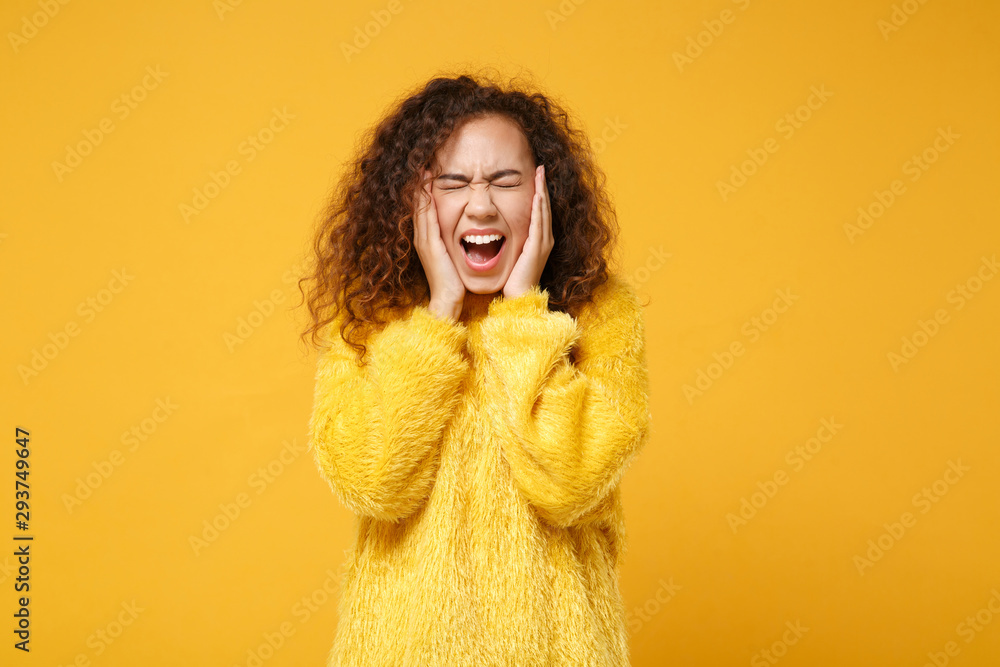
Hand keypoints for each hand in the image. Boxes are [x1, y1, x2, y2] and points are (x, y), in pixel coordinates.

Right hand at [413, 170, 464, 315]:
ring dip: (420, 189)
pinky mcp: (429, 245)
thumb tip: (463, 232)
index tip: (428, 172)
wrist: (448, 301)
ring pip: (419, 208)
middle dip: (419, 185)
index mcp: (428, 240)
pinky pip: (425, 218)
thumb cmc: (454, 282)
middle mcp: (422, 238)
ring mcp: (424, 241)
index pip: (424, 210)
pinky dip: (424, 201)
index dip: (424, 192)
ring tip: (423, 169)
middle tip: (422, 163)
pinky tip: (427, 187)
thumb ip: (453, 244)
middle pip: (418, 205)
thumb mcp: (452, 257)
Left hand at [503, 164, 551, 298]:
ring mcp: (543, 242)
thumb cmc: (513, 280)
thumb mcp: (513, 256)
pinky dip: (539, 207)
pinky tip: (537, 194)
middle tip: (540, 168)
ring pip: (544, 211)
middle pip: (544, 207)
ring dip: (542, 191)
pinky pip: (539, 223)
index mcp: (538, 240)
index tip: (535, 176)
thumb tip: (500, 231)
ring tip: (540, 174)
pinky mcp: (538, 247)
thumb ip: (511, 243)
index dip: (538, 193)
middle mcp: (545, 239)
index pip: (539, 211)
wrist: (519, 298)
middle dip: (542, 186)